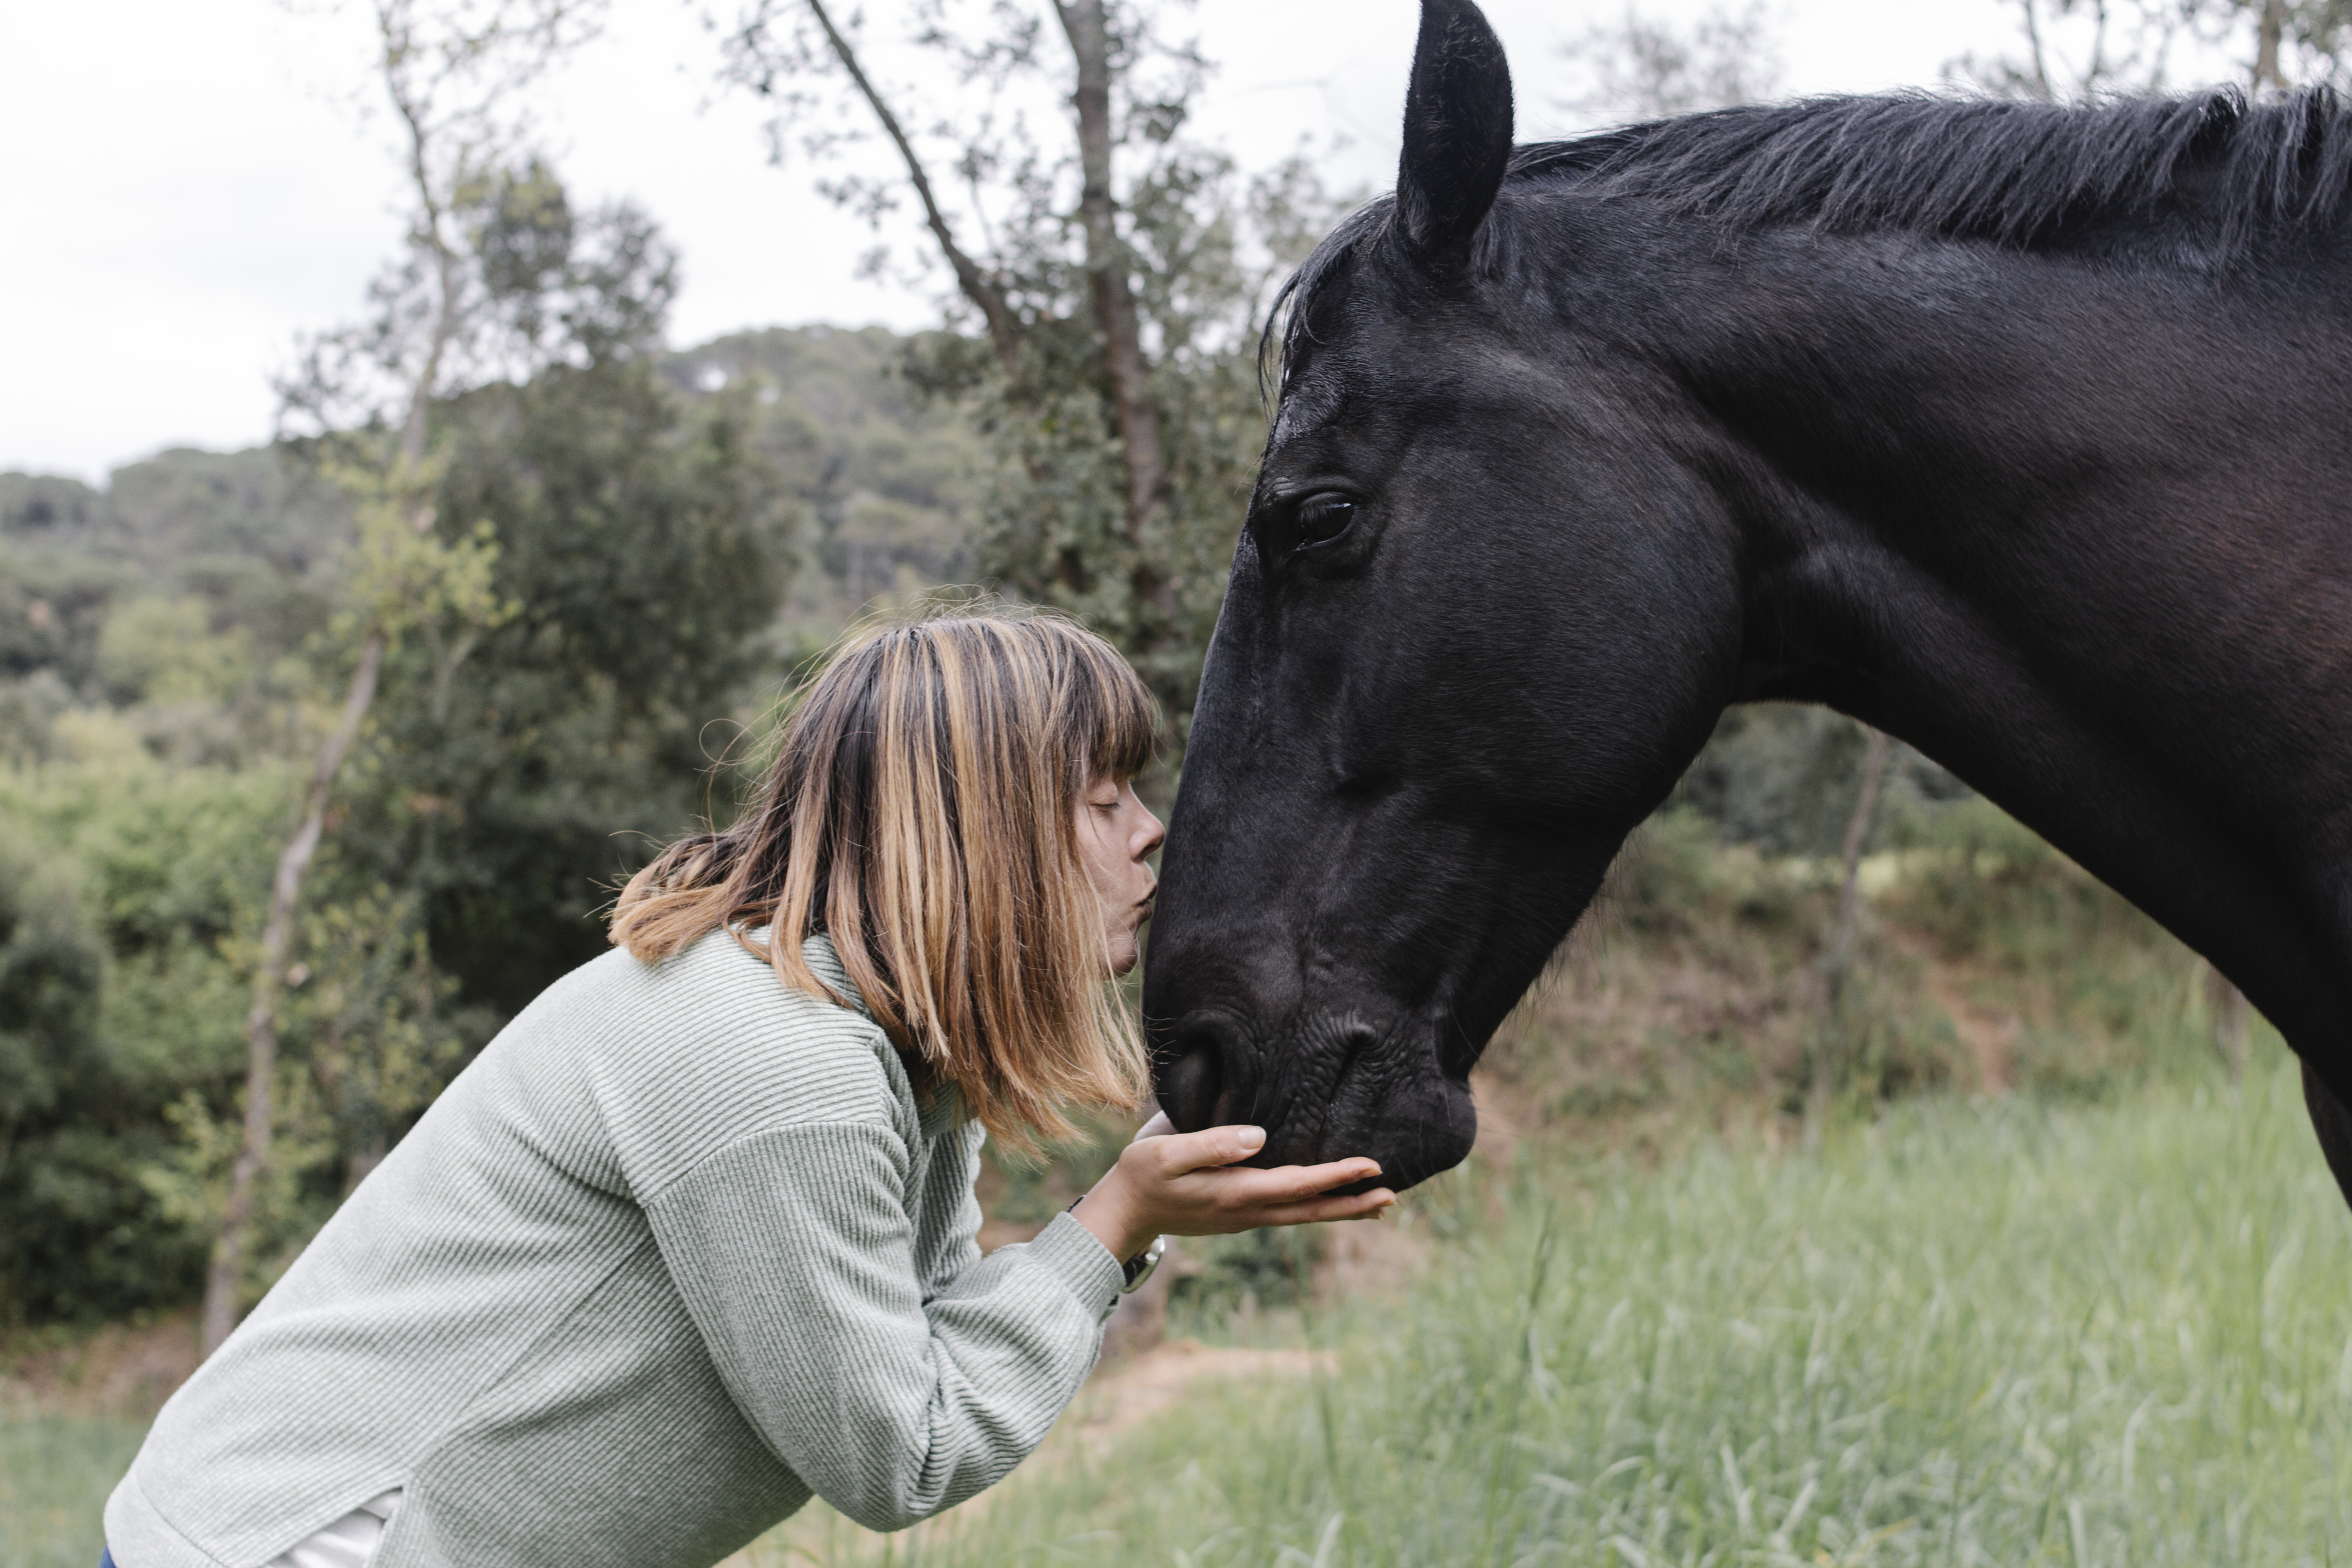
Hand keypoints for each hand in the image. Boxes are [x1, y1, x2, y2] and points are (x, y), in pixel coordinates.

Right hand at [1072, 1117, 1395, 1263]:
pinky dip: (1315, 1206)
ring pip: (1302, 1215)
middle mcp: (1248, 1210)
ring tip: (1375, 1203)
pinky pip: (1287, 1212)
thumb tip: (1261, 1137)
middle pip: (1311, 1209)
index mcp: (1236, 1193)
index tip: (1373, 1167)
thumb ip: (1213, 1144)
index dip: (1338, 1176)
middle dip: (1352, 1203)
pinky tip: (1324, 1200)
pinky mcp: (1238, 1214)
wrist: (1122, 1215)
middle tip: (1392, 1197)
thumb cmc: (1142, 1176)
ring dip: (1339, 1208)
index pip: (1299, 1185)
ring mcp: (1244, 1217)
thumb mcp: (1168, 1153)